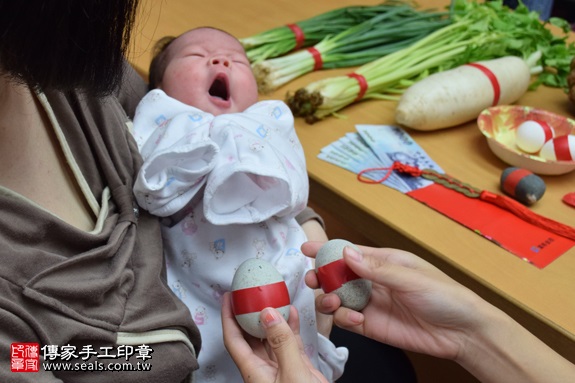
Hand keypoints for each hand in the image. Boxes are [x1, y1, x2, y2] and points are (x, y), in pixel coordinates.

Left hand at [221, 292, 328, 382]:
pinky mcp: (296, 369)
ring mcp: (280, 369)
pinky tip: (292, 313)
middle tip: (249, 292)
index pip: (234, 340)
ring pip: (271, 337)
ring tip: (271, 296)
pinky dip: (291, 327)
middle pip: (250, 336)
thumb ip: (282, 343)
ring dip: (271, 317)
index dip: (228, 318)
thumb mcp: (292, 374)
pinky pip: (289, 343)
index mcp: (254, 372)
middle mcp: (263, 369)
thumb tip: (268, 314)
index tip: (227, 298)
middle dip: (248, 313)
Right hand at [302, 241, 485, 360]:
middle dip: (322, 277)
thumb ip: (377, 268)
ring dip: (329, 300)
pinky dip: (345, 320)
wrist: (463, 333)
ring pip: (338, 299)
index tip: (307, 249)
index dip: (327, 250)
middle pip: (338, 276)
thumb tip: (347, 253)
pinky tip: (356, 320)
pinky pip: (348, 321)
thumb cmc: (445, 296)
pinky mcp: (372, 327)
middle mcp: (374, 282)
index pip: (349, 253)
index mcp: (384, 262)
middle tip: (314, 280)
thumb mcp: (411, 277)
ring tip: (332, 303)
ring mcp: (371, 304)